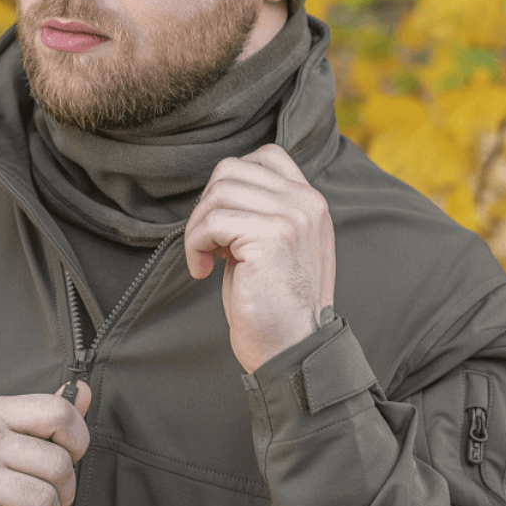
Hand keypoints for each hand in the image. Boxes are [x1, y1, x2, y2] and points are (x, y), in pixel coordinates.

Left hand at [184, 143, 335, 373]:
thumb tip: (217, 191)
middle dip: (206, 204)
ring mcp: (292, 216)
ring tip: (204, 258)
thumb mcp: (276, 245)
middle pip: (232, 169)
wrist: (292, 350)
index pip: (266, 156)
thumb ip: (262, 211)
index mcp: (310, 202)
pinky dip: (195, 245)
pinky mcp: (272, 236)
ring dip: (198, 227)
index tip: (221, 223)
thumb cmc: (273, 305)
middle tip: (206, 242)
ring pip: (219, 191)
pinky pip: (213, 221)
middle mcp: (307, 202)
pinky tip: (203, 271)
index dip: (230, 182)